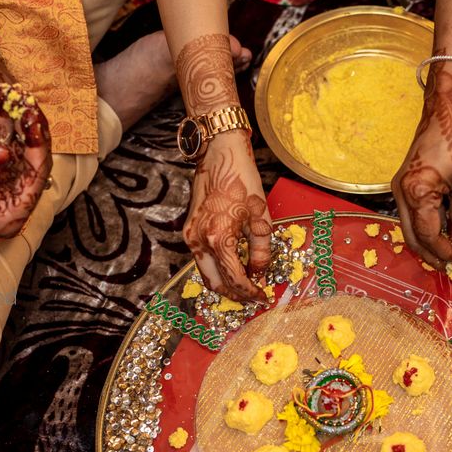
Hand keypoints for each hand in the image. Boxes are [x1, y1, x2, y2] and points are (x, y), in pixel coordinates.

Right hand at [184, 131, 271, 301]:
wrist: (219, 155)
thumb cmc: (243, 181)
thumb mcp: (261, 218)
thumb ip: (261, 251)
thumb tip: (260, 274)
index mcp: (219, 239)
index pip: (235, 279)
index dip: (251, 292)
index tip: (263, 296)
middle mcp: (200, 241)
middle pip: (215, 284)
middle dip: (235, 295)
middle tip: (252, 296)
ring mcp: (190, 236)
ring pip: (206, 273)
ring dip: (224, 283)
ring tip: (244, 284)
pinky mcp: (188, 230)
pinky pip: (201, 259)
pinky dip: (216, 269)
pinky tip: (232, 266)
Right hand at [392, 64, 451, 268]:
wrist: (447, 105)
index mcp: (416, 193)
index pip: (429, 236)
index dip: (446, 253)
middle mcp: (400, 192)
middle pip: (412, 238)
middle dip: (431, 255)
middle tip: (451, 267)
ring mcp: (399, 186)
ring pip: (409, 227)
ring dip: (427, 243)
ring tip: (447, 253)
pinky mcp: (404, 181)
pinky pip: (411, 213)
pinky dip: (424, 226)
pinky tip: (441, 231)